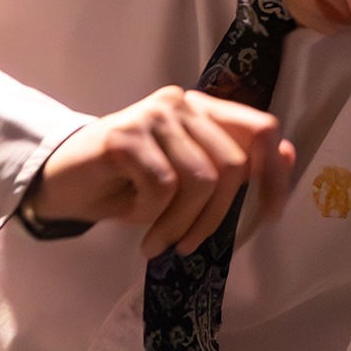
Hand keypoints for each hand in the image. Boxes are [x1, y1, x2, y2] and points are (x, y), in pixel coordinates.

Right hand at [29, 87, 298, 256]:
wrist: (61, 182)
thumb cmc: (126, 185)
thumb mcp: (185, 182)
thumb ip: (231, 165)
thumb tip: (289, 153)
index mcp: (202, 110)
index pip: (261, 130)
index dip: (275, 174)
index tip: (270, 217)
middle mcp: (181, 103)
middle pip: (231, 165)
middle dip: (215, 218)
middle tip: (188, 247)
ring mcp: (153, 115)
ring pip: (199, 180)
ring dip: (180, 223)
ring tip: (159, 243)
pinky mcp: (126, 135)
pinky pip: (161, 185)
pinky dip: (152, 214)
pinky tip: (134, 218)